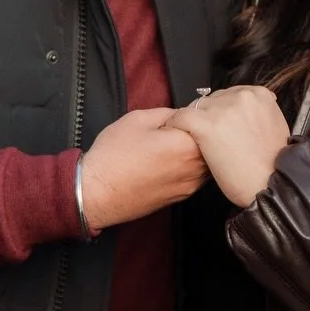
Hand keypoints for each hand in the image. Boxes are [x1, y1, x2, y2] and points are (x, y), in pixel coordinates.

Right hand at [79, 107, 208, 231]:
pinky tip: (169, 161)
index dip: (198, 115)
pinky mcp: (182, 197)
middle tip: (180, 128)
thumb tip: (182, 114)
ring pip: (206, 163)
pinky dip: (189, 167)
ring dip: (197, 152)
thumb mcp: (137, 119)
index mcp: (186, 146)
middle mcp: (194, 169)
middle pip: (212, 146)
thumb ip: (167, 113)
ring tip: (174, 145)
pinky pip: (195, 176)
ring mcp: (190, 186)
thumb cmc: (114, 157)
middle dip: (201, 134)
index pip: (208, 124)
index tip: (186, 114)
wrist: (98, 193)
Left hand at [165, 86, 289, 207]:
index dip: (222, 111)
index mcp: (259, 95)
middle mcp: (241, 96)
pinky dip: (175, 126)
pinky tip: (175, 136)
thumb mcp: (274, 128)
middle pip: (213, 99)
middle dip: (209, 116)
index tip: (218, 123)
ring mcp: (223, 109)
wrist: (272, 186)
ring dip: (193, 122)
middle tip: (207, 136)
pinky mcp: (205, 124)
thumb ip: (258, 115)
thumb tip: (243, 116)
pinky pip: (180, 118)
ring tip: (191, 139)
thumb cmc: (274, 166)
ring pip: (196, 107)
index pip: (230, 95)